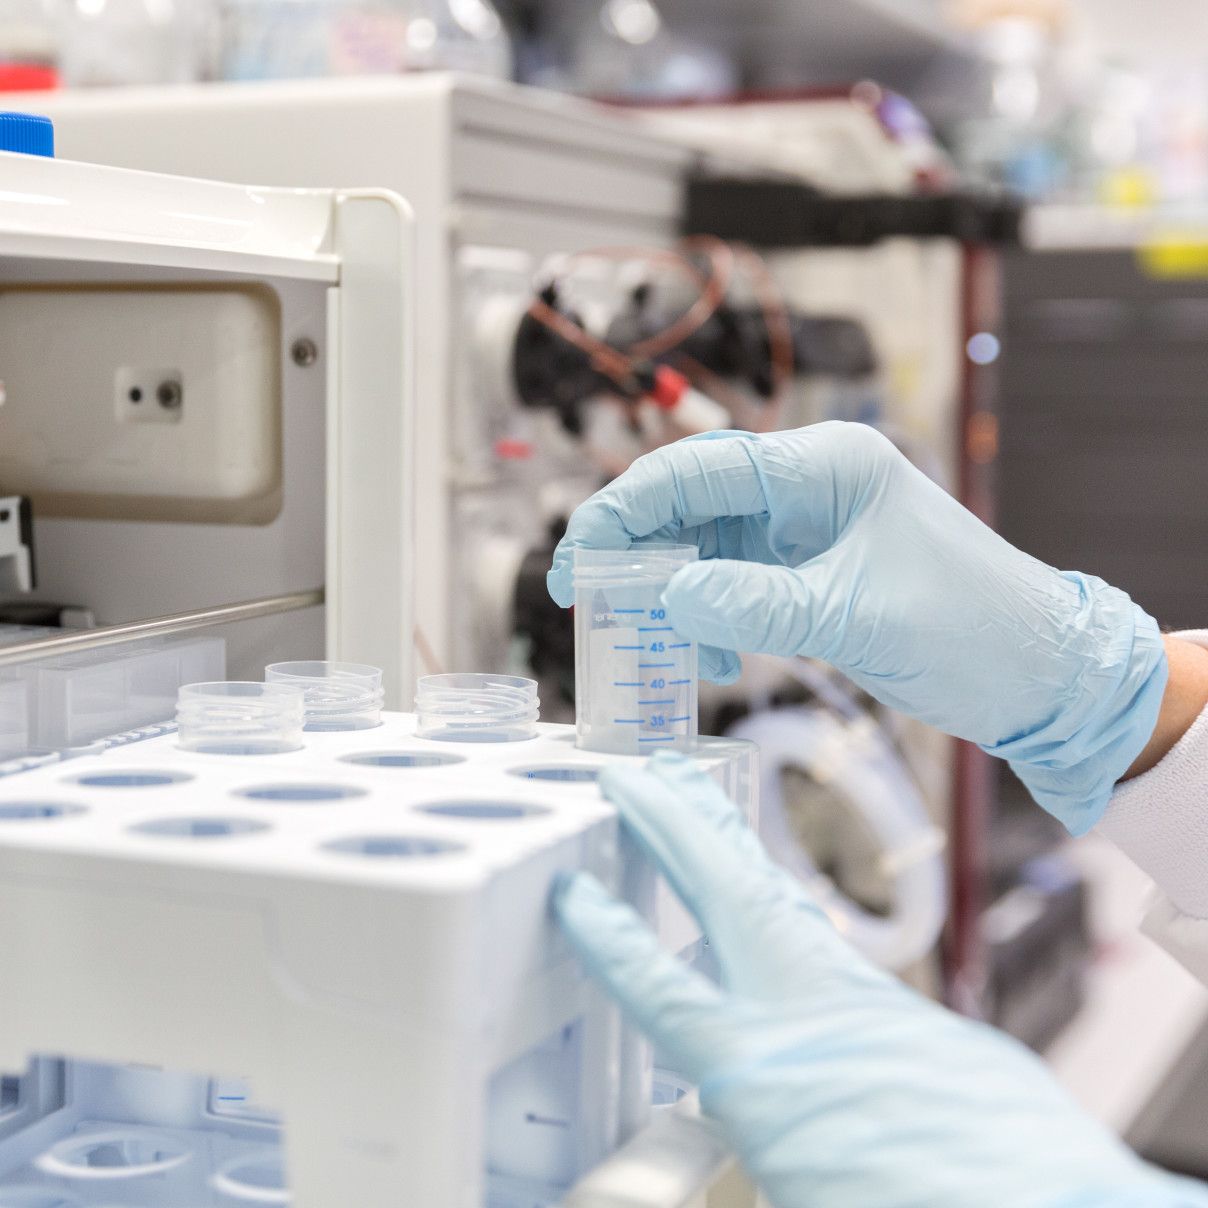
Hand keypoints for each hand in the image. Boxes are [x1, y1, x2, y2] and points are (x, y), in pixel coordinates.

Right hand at [547, 423, 1166, 831]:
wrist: (1042, 677)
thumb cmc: (974, 630)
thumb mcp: (855, 619)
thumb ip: (754, 604)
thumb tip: (665, 597)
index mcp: (825, 466)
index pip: (698, 470)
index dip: (624, 512)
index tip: (577, 564)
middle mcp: (809, 485)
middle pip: (691, 502)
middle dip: (636, 551)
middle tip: (588, 603)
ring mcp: (809, 529)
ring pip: (705, 547)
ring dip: (672, 595)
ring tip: (657, 645)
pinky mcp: (810, 571)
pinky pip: (733, 584)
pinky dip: (708, 618)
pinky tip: (711, 658)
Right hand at [555, 752, 1207, 1207]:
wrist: (1039, 1207)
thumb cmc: (906, 1195)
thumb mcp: (784, 1180)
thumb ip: (747, 1126)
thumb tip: (734, 1099)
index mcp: (761, 1069)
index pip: (663, 990)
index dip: (612, 944)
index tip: (573, 898)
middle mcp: (803, 1014)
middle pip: (725, 901)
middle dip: (675, 831)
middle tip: (637, 773)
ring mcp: (852, 998)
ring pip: (774, 900)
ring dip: (728, 840)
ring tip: (692, 792)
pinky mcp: (890, 1006)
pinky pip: (810, 927)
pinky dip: (774, 891)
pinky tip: (762, 886)